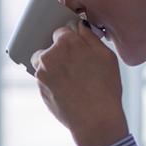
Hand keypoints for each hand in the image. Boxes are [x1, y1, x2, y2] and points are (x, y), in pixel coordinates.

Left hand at [31, 22, 127, 145]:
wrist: (95, 119)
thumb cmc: (105, 88)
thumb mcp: (106, 56)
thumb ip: (89, 37)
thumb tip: (80, 26)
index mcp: (66, 42)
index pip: (62, 31)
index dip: (71, 40)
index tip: (77, 49)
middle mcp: (49, 55)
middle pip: (50, 47)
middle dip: (60, 53)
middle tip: (76, 67)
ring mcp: (42, 72)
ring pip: (45, 63)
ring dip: (54, 67)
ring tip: (72, 80)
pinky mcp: (40, 88)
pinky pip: (44, 78)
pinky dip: (53, 81)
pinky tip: (68, 89)